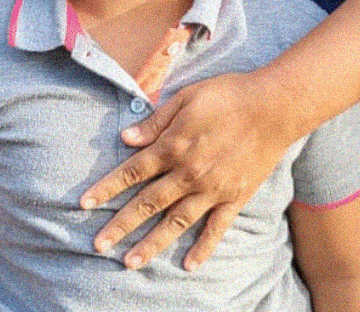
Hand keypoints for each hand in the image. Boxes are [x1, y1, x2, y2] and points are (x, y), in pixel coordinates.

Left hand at [80, 71, 300, 271]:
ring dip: (151, 243)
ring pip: (175, 222)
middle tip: (98, 245)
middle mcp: (189, 173)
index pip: (132, 171)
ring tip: (130, 262)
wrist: (275, 106)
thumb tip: (126, 138)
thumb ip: (155, 122)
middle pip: (147, 203)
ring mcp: (212, 189)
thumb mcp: (186, 97)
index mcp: (174, 146)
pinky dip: (203, 248)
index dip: (107, 188)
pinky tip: (189, 265)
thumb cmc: (228, 94)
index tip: (84, 204)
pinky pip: (216, 228)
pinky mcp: (235, 197)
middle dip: (120, 225)